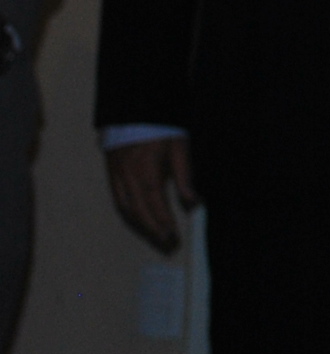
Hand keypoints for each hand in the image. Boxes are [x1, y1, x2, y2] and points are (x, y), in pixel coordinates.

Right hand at [107, 137, 198, 252]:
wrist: (134, 111)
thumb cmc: (160, 129)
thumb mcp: (179, 148)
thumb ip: (185, 176)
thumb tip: (192, 202)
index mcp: (146, 171)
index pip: (155, 204)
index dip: (164, 222)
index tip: (173, 236)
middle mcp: (128, 178)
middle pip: (139, 211)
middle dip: (153, 230)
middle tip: (167, 243)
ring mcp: (117, 176)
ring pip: (126, 208)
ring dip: (141, 225)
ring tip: (155, 236)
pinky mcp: (112, 174)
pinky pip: (117, 200)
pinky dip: (128, 213)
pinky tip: (138, 220)